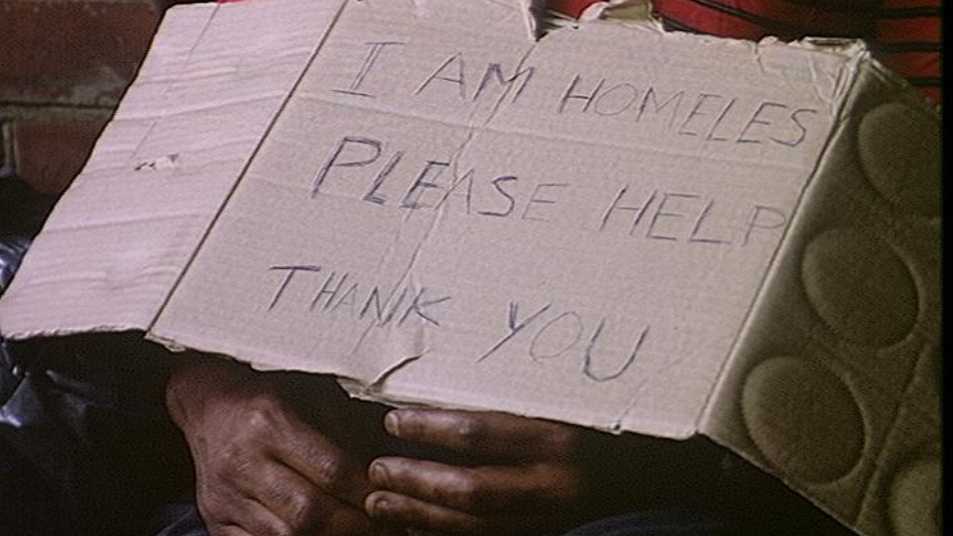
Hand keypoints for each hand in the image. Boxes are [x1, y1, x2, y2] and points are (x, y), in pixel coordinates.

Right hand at [165, 355, 392, 535]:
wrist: (207, 404)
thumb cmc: (269, 398)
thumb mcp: (309, 397)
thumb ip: (344, 431)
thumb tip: (386, 470)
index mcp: (271, 422)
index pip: (331, 469)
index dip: (366, 492)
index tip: (391, 499)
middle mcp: (243, 461)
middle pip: (307, 511)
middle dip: (352, 525)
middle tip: (382, 527)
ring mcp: (225, 495)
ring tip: (354, 532)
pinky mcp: (215, 519)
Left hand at [363, 409, 611, 534]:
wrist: (661, 473)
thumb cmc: (611, 424)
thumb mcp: (571, 402)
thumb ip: (519, 401)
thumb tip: (446, 396)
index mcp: (559, 437)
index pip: (480, 432)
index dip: (430, 428)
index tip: (393, 420)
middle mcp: (557, 483)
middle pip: (470, 488)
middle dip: (415, 481)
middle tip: (375, 468)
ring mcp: (554, 517)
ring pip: (475, 526)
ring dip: (420, 516)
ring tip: (379, 502)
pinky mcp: (550, 535)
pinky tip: (415, 528)